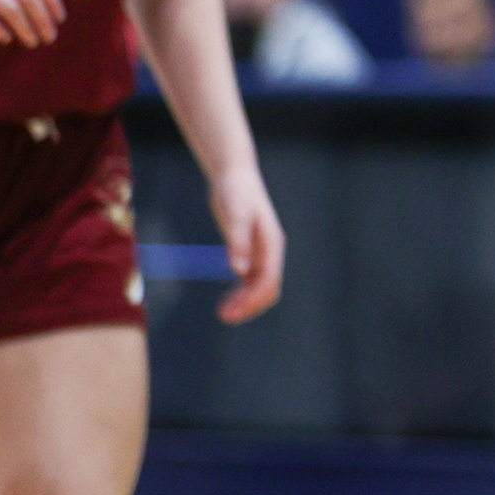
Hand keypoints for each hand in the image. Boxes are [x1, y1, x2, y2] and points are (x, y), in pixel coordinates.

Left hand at [209, 161, 283, 324]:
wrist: (235, 178)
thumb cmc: (236, 194)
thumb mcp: (235, 215)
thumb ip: (237, 243)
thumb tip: (239, 271)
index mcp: (272, 244)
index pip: (270, 278)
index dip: (254, 297)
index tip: (235, 310)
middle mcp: (269, 252)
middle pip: (268, 288)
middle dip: (250, 305)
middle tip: (225, 316)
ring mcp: (260, 253)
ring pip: (258, 287)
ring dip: (244, 302)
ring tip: (223, 313)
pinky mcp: (248, 253)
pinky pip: (248, 281)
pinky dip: (239, 293)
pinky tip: (225, 300)